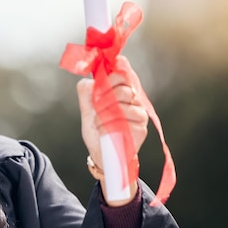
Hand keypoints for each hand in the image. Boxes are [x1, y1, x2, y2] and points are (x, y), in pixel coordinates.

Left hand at [76, 56, 147, 204]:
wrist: (102, 154)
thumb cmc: (96, 129)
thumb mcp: (86, 110)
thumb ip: (86, 93)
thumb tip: (88, 80)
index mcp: (122, 91)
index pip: (124, 73)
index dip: (113, 75)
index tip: (101, 83)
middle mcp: (134, 100)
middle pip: (124, 87)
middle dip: (105, 97)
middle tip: (97, 107)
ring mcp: (139, 114)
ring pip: (123, 104)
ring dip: (104, 114)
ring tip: (99, 123)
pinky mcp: (141, 128)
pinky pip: (125, 121)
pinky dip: (109, 126)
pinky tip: (106, 131)